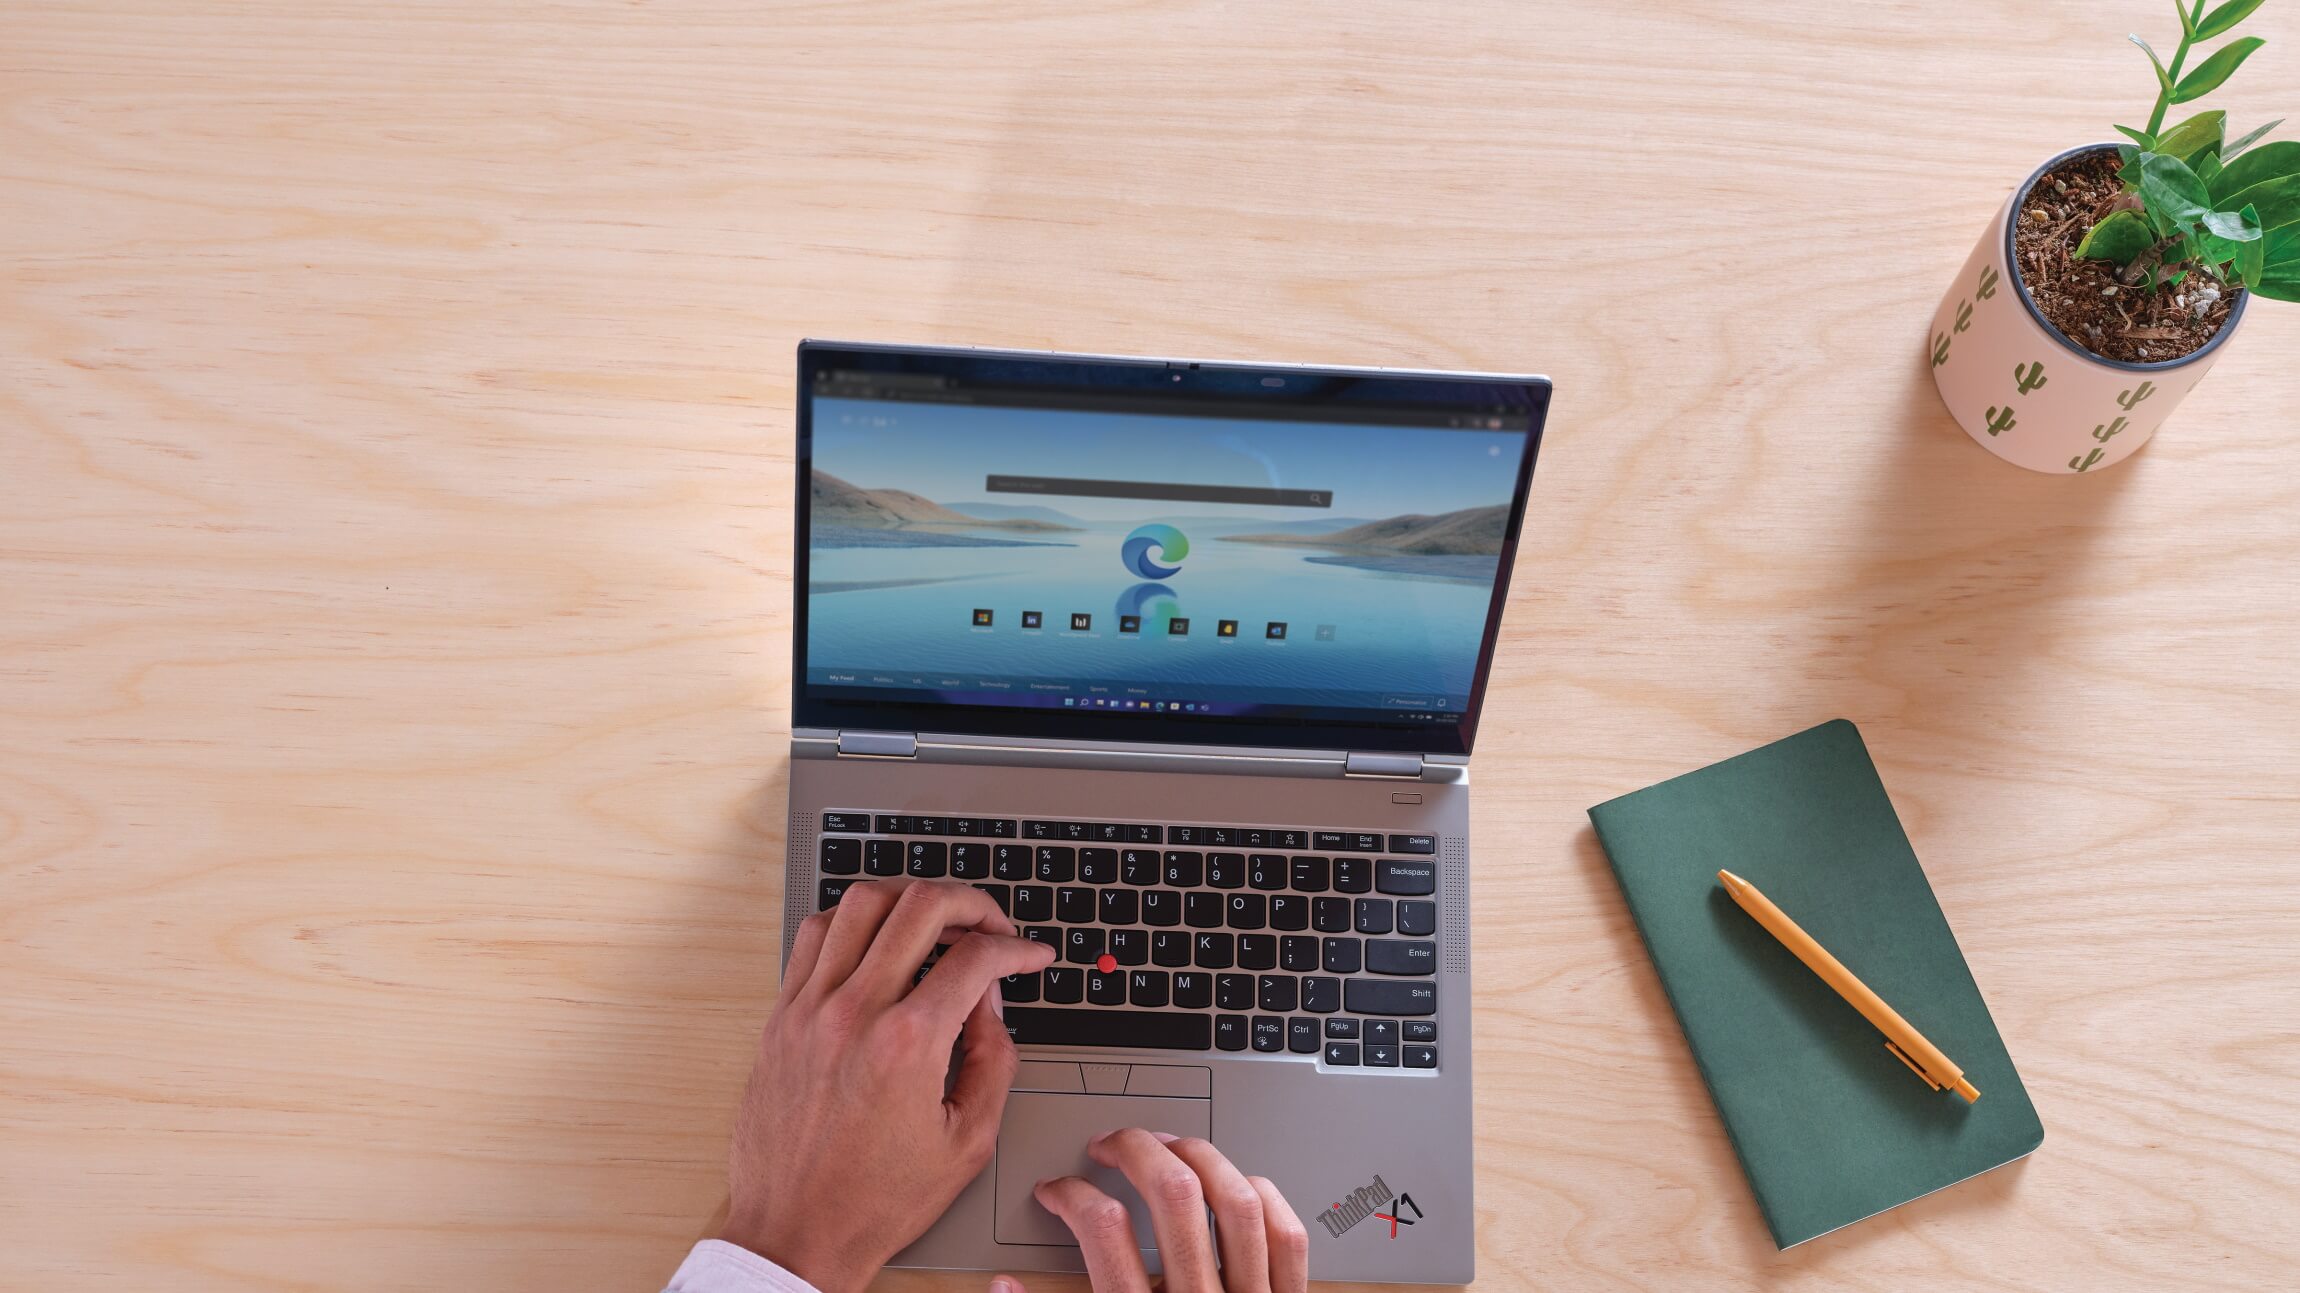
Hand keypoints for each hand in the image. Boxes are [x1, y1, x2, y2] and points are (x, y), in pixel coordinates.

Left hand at [719, 878, 1056, 1292]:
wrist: (796, 1232)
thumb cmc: (875, 1199)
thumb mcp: (967, 1142)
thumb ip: (994, 1062)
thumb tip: (992, 1005)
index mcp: (907, 1043)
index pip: (976, 958)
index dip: (1018, 949)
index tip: (1031, 957)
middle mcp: (854, 1011)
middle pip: (921, 905)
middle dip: (972, 903)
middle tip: (992, 925)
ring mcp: (810, 1008)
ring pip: (862, 903)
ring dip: (910, 899)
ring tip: (937, 920)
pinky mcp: (781, 1016)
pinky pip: (814, 935)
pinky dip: (853, 920)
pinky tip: (877, 940)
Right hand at [1002, 1129, 1308, 1292]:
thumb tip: (1001, 1287)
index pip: (1104, 1233)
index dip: (1072, 1197)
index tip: (1058, 1191)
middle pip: (1173, 1195)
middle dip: (1135, 1151)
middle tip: (1109, 1146)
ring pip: (1235, 1202)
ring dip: (1199, 1158)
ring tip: (1168, 1148)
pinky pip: (1285, 1237)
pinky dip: (1261, 1197)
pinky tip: (1232, 1184)